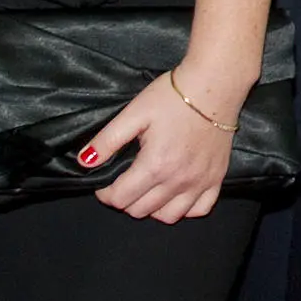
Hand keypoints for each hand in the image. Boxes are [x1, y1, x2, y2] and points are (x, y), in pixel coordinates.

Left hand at [80, 60, 249, 222]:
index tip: (103, 183)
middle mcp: (178, 180)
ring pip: (168, 217)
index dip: (105, 194)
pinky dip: (184, 208)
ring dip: (151, 208)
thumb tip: (85, 161)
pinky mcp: (216, 178)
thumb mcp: (134, 113)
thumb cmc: (172, 96)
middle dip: (125, 200)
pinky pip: (199, 209)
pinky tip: (175, 193)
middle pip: (141, 211)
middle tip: (123, 182)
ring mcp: (200, 182)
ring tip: (147, 189)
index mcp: (155, 165)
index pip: (121, 198)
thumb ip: (107, 140)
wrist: (214, 84)